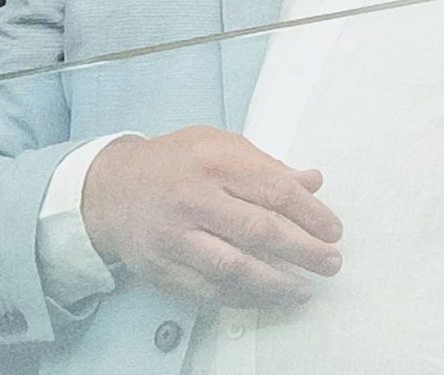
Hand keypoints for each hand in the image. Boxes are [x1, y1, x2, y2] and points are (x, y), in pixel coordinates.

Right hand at [81, 127, 342, 308]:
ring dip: (277, 283)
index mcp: (214, 161)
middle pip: (259, 231)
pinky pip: (209, 292)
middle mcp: (193, 199)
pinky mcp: (162, 270)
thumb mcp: (220, 145)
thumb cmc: (174, 164)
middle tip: (330, 261)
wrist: (111, 190)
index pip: (274, 190)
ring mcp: (175, 238)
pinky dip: (243, 298)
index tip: (333, 229)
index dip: (311, 214)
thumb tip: (312, 181)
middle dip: (303, 250)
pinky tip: (266, 297)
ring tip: (304, 288)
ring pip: (234, 268)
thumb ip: (267, 165)